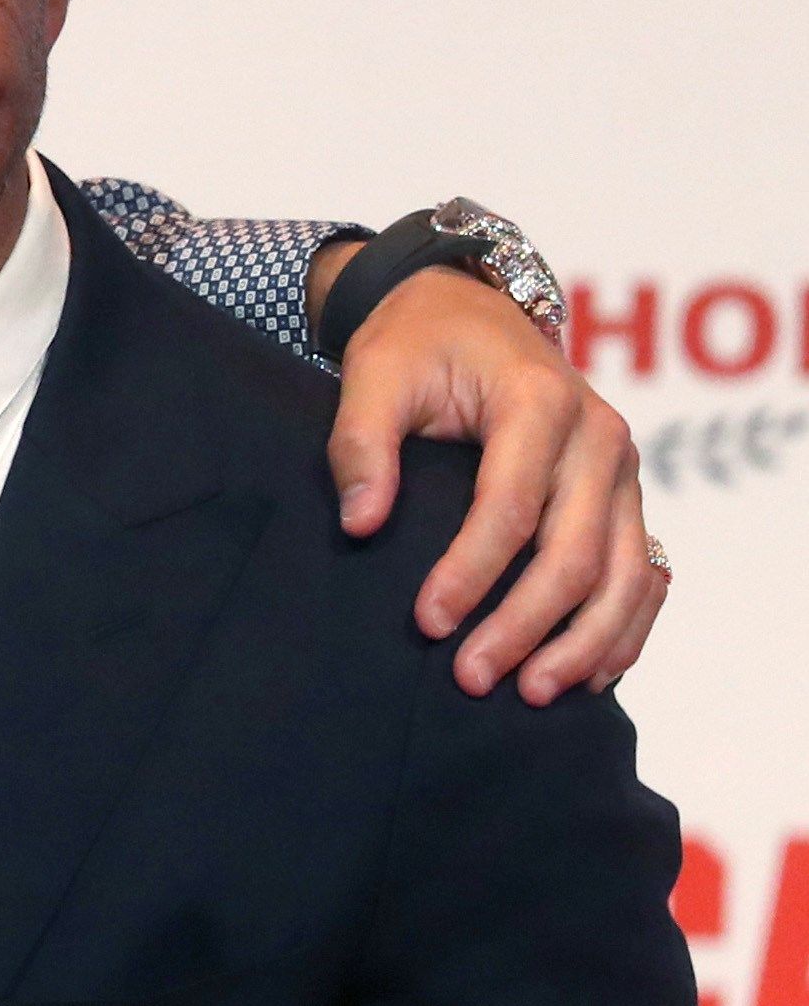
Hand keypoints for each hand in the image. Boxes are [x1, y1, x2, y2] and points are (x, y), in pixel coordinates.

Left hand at [321, 260, 660, 703]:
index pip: (510, 507)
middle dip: (526, 623)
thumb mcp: (372, 375)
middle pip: (576, 552)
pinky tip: (590, 675)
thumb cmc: (416, 344)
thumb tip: (361, 524)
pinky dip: (625, 626)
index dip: (470, 572)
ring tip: (535, 695)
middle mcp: (600, 437)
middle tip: (471, 679)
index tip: (426, 623)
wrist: (469, 310)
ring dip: (585, 641)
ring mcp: (624, 470)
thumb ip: (361, 447)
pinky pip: (644, 570)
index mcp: (539, 402)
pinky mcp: (627, 495)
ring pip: (626, 572)